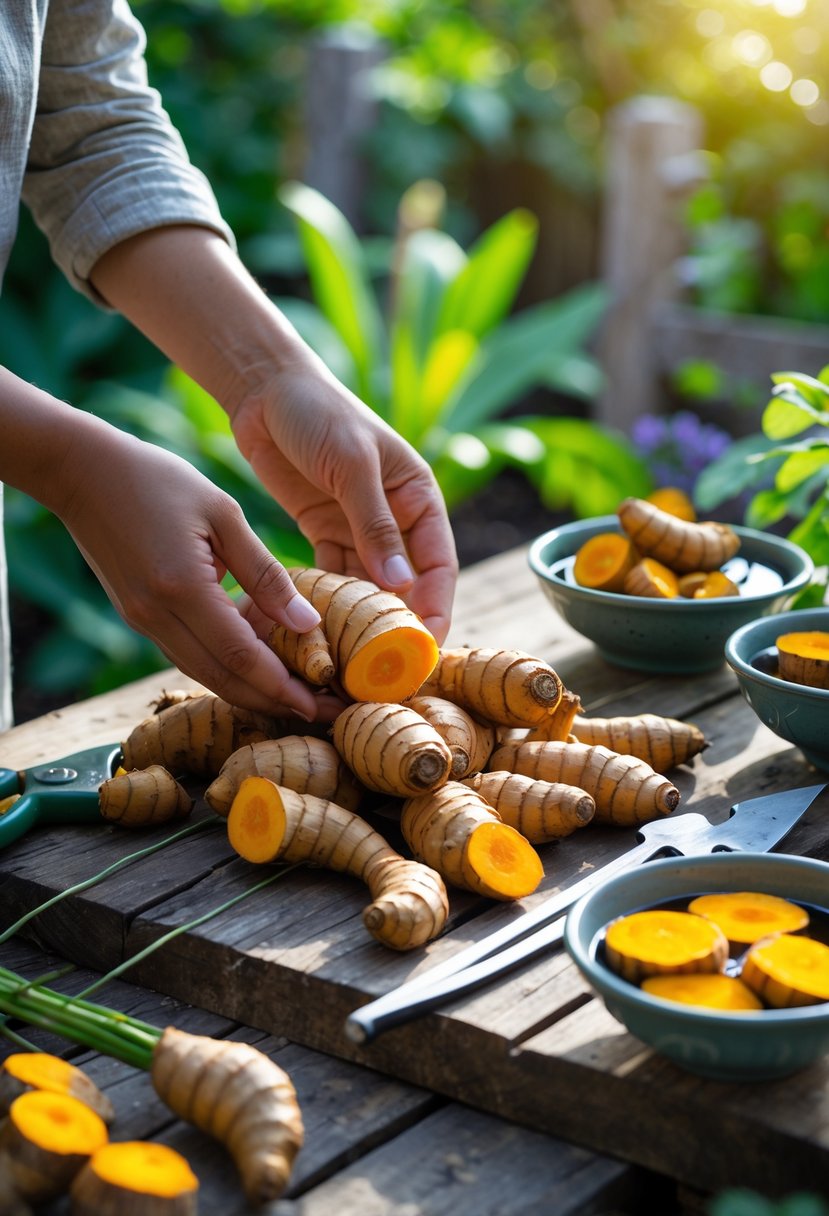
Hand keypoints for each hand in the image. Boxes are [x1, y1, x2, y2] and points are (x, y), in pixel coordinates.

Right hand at [57, 422, 341, 718]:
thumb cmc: (156, 480)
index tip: (323, 705)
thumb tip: (307, 623)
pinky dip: (225, 666)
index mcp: (182, 589)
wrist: (81, 471)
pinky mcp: (138, 617)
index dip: (285, 688)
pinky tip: (256, 661)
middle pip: (224, 680)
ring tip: (296, 695)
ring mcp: (143, 621)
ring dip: (250, 691)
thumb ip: (265, 573)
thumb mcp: (223, 514)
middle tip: (321, 713)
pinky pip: (188, 654)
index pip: (242, 658)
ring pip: (204, 674)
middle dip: (273, 702)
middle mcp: (158, 616)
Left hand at [229, 351, 457, 642]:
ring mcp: (359, 528)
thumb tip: (401, 586)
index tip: (424, 649)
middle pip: (405, 585)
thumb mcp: (351, 464)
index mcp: (419, 499)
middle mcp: (395, 519)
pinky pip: (332, 576)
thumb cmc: (318, 413)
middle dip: (398, 625)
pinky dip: (328, 600)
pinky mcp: (324, 532)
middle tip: (386, 668)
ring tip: (350, 658)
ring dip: (361, 620)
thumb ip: (375, 524)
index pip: (438, 566)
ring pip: (368, 586)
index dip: (435, 609)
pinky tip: (318, 628)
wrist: (264, 389)